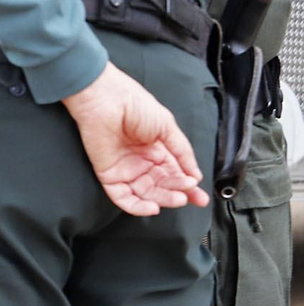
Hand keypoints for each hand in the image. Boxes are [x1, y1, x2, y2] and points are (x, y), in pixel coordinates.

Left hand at [62, 62, 209, 215]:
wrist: (106, 98)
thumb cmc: (133, 104)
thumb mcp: (167, 127)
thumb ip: (182, 152)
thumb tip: (195, 174)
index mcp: (156, 150)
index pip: (174, 174)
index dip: (188, 186)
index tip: (200, 196)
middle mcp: (140, 161)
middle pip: (162, 186)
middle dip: (178, 193)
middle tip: (189, 195)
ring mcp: (125, 169)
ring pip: (145, 194)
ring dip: (162, 200)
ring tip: (177, 198)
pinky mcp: (108, 174)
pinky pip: (121, 197)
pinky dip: (136, 206)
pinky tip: (152, 207)